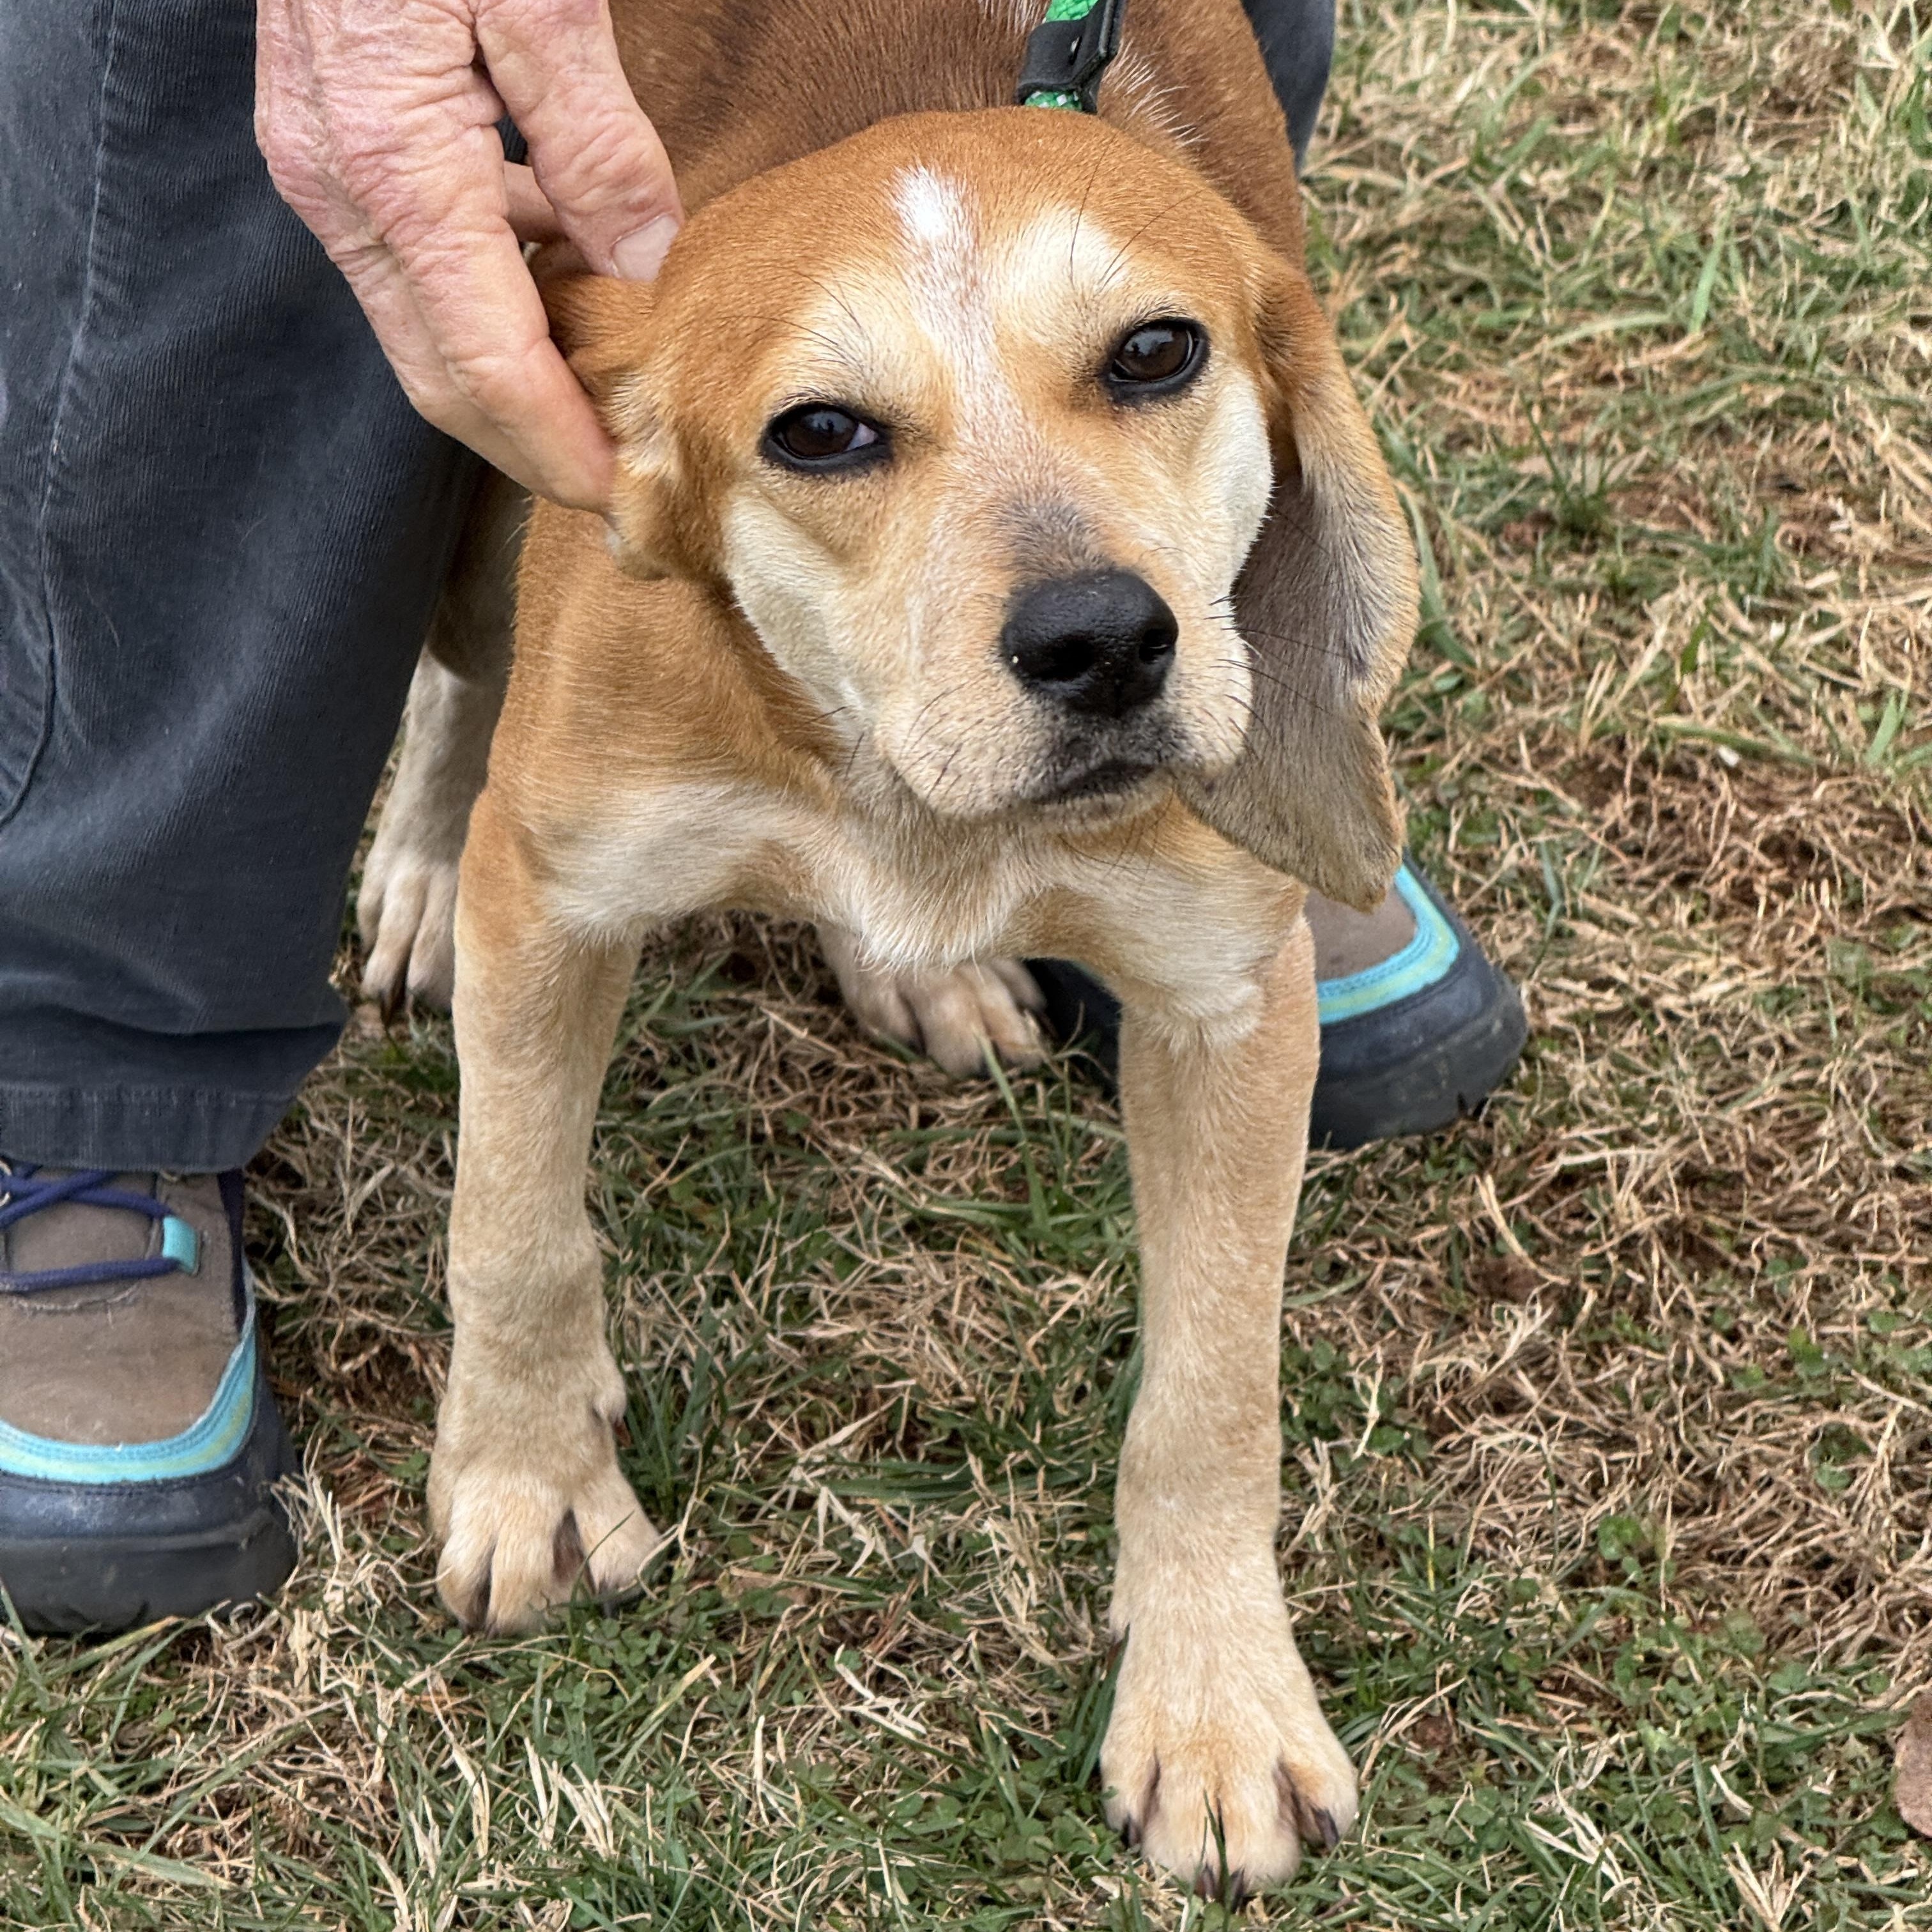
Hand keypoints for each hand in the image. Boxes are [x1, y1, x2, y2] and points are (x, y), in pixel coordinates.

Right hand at [256, 0, 681, 508]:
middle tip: (617, 480)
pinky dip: (491, 298)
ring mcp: (326, 173)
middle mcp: (343, 192)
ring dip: (514, 381)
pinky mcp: (332, 147)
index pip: (487, 370)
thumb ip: (597, 145)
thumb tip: (647, 266)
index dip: (555, 447)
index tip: (620, 492)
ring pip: (426, 331)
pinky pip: (417, 263)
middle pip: (443, 378)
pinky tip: (561, 282)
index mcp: (397, 173)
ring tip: (605, 401)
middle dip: (531, 445)